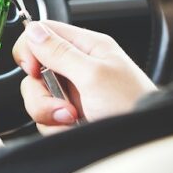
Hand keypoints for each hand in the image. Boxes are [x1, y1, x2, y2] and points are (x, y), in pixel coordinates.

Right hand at [12, 21, 155, 133]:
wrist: (142, 141)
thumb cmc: (132, 105)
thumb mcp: (94, 75)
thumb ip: (60, 52)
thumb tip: (33, 31)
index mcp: (87, 46)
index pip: (43, 32)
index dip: (30, 49)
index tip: (33, 69)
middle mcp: (76, 66)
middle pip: (34, 70)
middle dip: (42, 92)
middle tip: (63, 104)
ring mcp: (71, 92)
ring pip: (37, 96)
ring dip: (49, 112)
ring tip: (73, 118)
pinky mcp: (68, 115)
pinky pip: (44, 117)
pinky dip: (55, 126)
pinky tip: (73, 127)